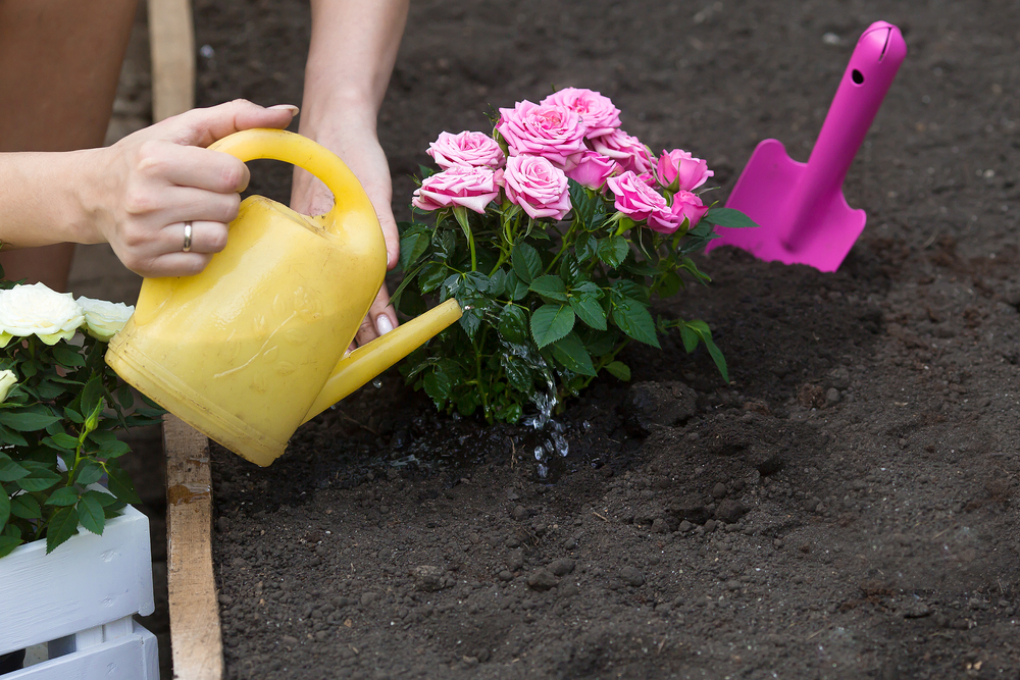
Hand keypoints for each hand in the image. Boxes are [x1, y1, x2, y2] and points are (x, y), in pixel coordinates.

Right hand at [83, 100, 297, 276]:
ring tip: (189, 213)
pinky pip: (201, 263)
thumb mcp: (187, 127)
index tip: (215, 171)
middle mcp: (145, 200)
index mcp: (155, 160)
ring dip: (214, 226)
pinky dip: (198, 250)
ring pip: (219, 239)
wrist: (94, 193)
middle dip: (223, 199)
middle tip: (198, 192)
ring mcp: (143, 236)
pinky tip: (177, 233)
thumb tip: (288, 113)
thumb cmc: (150, 155)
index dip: (233, 173)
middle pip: (229, 209)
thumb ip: (239, 116)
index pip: (231, 176)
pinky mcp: (144, 264)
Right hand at [290, 120, 398, 346]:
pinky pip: (334, 272)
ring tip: (358, 352)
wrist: (333, 120)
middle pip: (335, 295)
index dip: (364, 315)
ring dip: (348, 318)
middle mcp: (319, 243)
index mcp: (324, 234)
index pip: (347, 286)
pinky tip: (350, 312)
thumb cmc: (350, 147)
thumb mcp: (371, 182)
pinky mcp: (324, 235)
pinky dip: (345, 293)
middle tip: (364, 363)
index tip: (374, 341)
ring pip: (334, 288)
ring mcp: (319, 242)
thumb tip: (391, 263)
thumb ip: (381, 222)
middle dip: (350, 330)